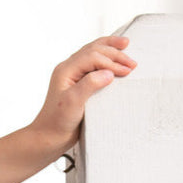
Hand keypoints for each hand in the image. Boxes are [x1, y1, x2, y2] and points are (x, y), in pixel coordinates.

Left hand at [30, 35, 136, 158]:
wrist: (50, 136)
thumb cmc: (57, 121)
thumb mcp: (72, 102)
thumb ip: (89, 85)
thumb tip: (108, 73)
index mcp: (65, 71)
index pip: (92, 57)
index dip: (111, 62)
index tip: (126, 71)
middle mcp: (69, 70)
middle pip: (93, 50)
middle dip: (114, 52)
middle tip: (132, 62)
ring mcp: (74, 76)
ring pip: (93, 53)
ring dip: (110, 50)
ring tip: (125, 46)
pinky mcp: (79, 84)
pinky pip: (94, 65)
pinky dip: (106, 60)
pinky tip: (114, 60)